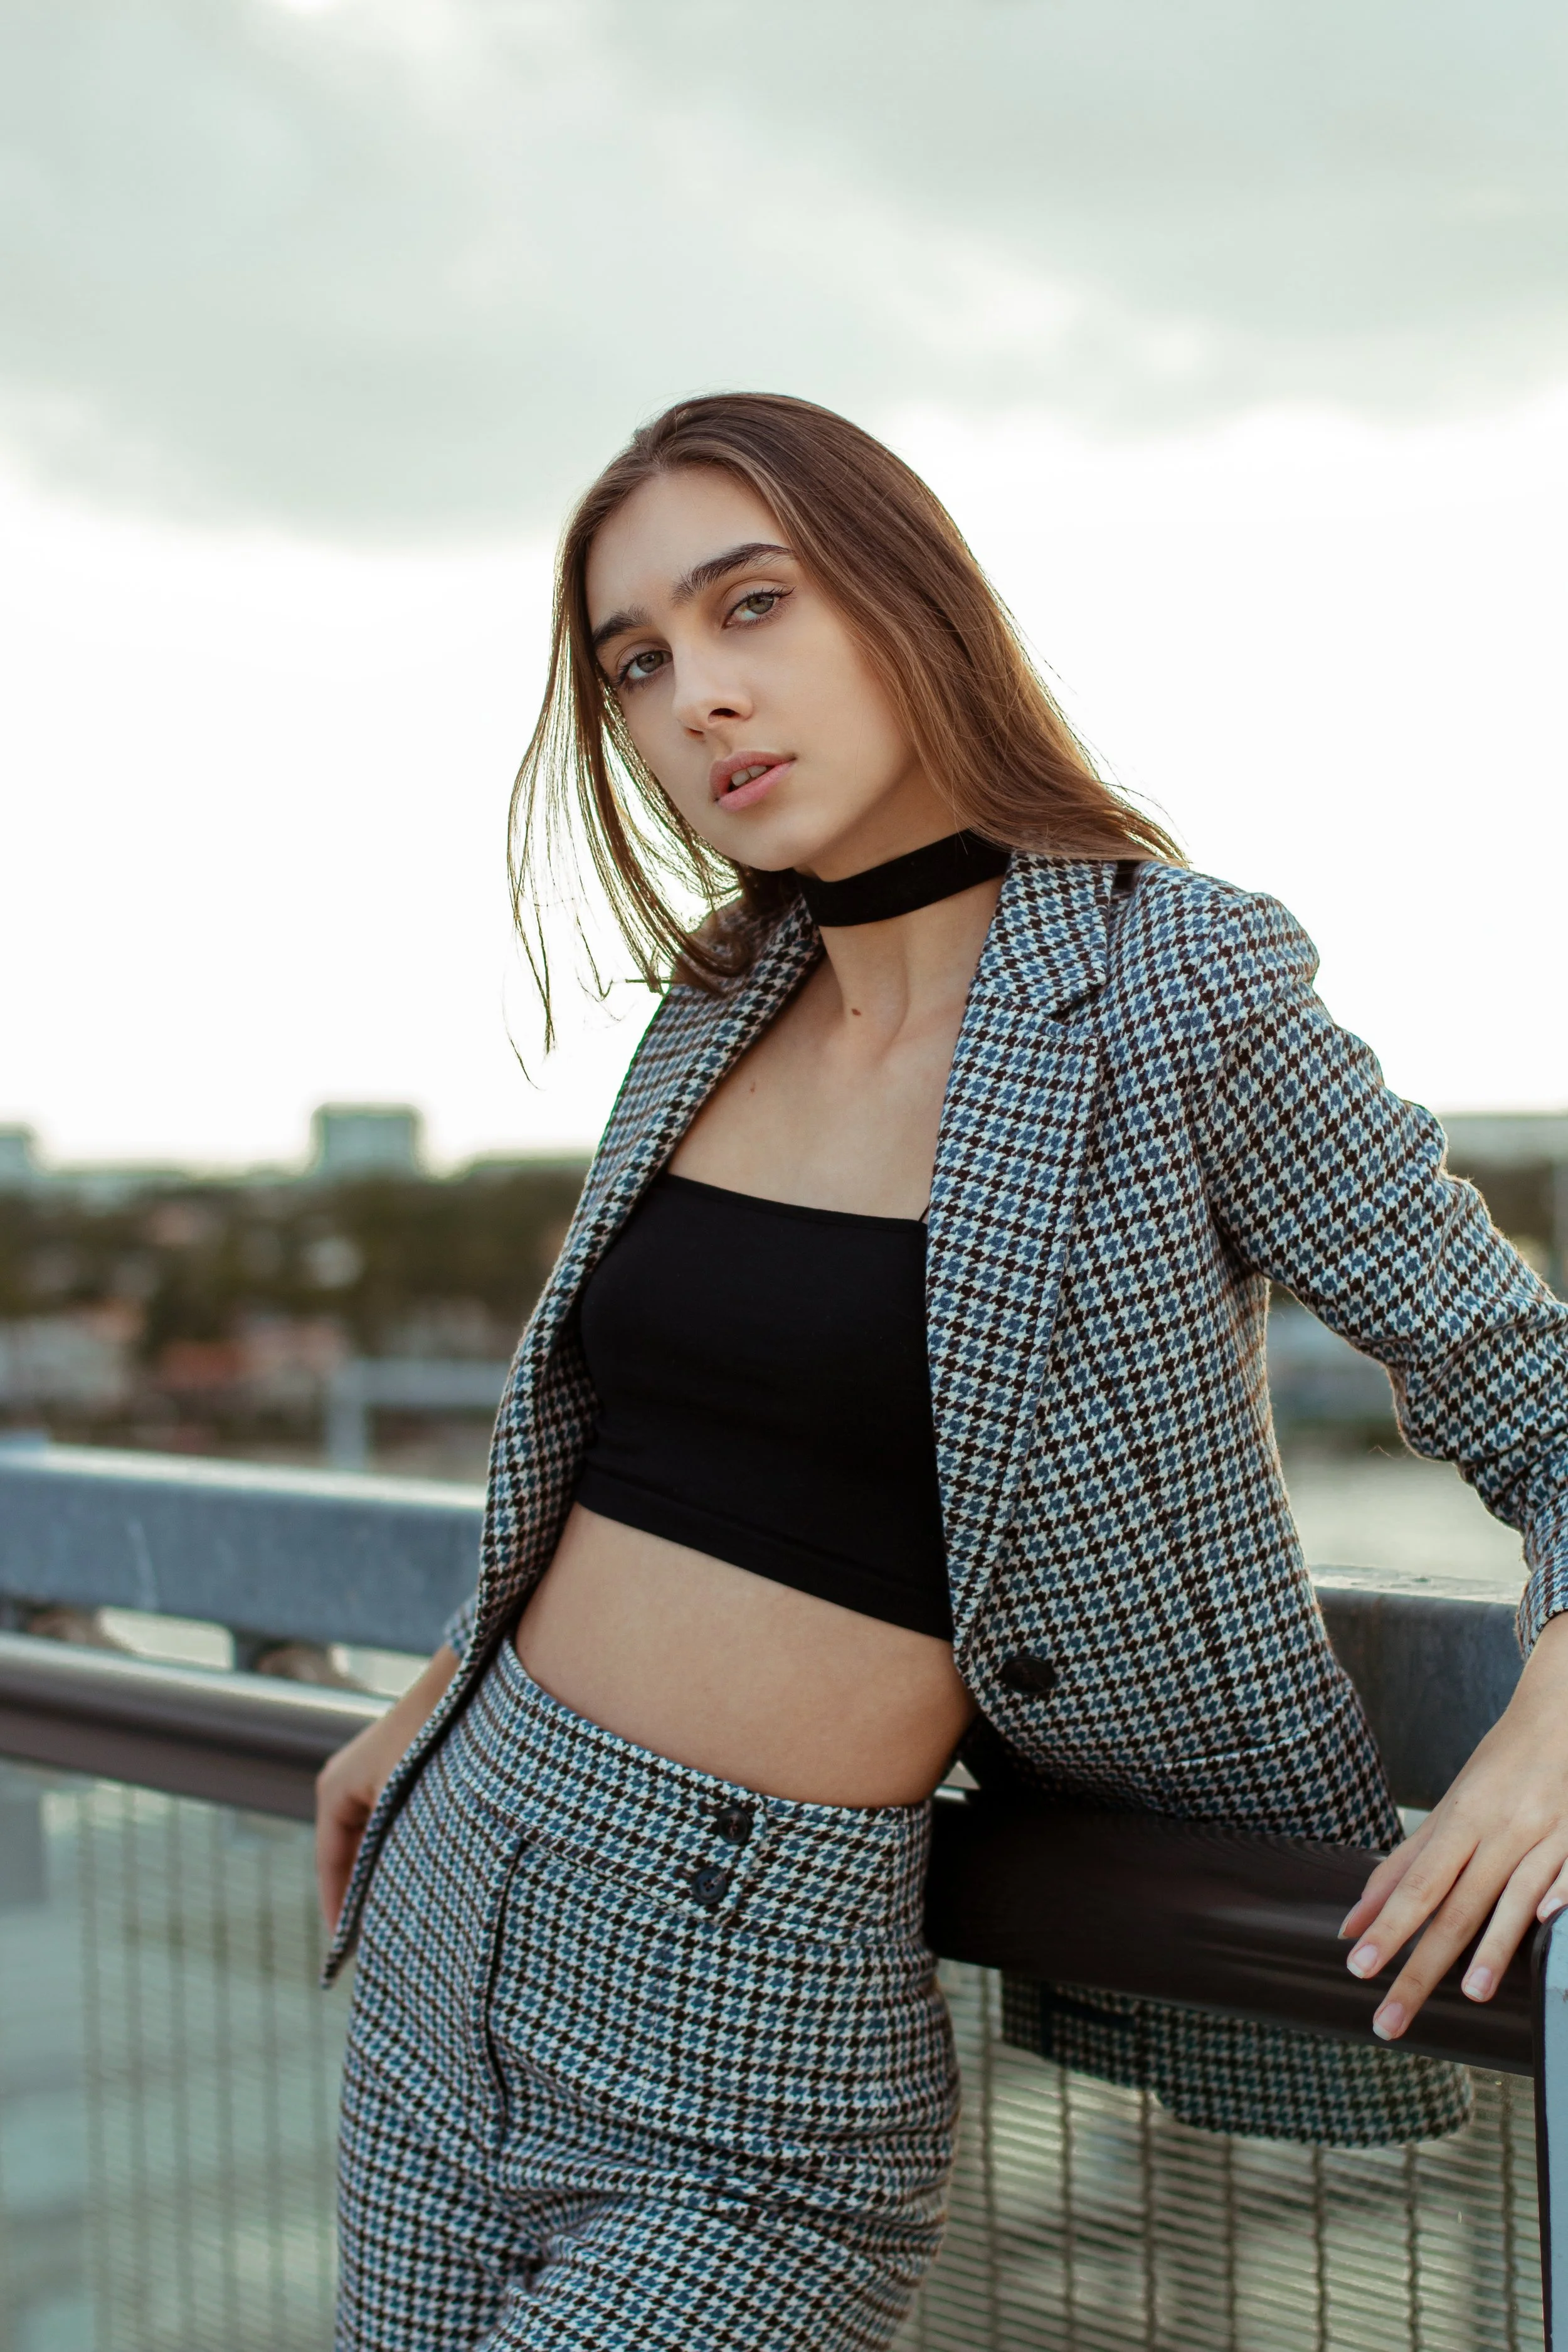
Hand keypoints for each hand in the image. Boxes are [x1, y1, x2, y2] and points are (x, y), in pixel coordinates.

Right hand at [315, 1643, 458, 1932]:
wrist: (463, 1680)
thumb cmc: (433, 1738)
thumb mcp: (406, 1805)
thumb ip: (394, 1853)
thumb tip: (390, 1904)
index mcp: (335, 1789)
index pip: (330, 1864)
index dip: (336, 1910)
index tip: (343, 1954)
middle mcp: (347, 1781)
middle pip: (348, 1855)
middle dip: (363, 1897)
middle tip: (376, 1947)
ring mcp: (373, 1773)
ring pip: (374, 1839)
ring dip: (386, 1872)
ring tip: (402, 1919)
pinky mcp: (400, 1769)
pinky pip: (393, 1822)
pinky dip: (401, 1849)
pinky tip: (425, 1872)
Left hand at [1338, 1610, 1567, 2038]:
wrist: (1561, 1711)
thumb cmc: (1502, 1766)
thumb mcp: (1452, 1807)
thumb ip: (1405, 1863)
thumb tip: (1353, 1919)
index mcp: (1461, 1820)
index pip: (1415, 1886)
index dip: (1387, 1928)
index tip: (1358, 1968)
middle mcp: (1499, 1829)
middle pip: (1454, 1905)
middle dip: (1421, 1965)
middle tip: (1393, 2017)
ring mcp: (1544, 1834)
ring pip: (1512, 1895)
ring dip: (1491, 1946)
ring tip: (1470, 1994)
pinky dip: (1558, 1898)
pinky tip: (1543, 1926)